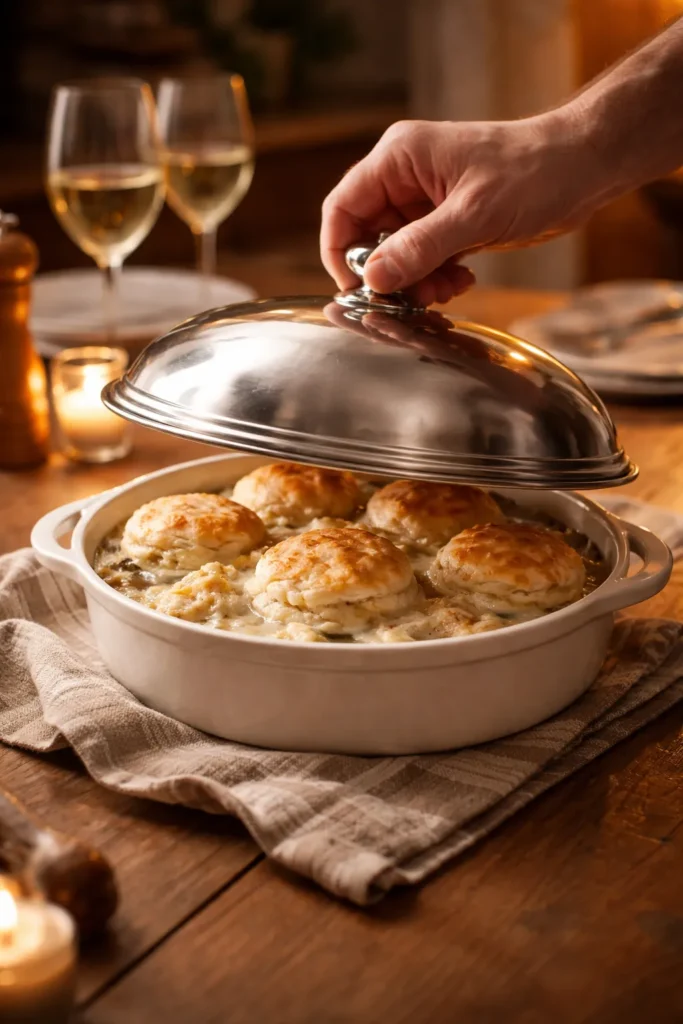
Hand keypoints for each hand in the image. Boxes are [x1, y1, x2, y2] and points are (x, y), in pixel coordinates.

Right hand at [321, 111, 602, 306]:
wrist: (583, 167)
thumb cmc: (534, 172)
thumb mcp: (474, 215)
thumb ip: (420, 248)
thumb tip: (373, 278)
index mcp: (399, 158)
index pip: (343, 208)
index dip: (341, 253)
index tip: (357, 290)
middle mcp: (405, 177)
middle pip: (367, 237)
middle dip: (387, 274)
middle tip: (412, 299)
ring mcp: (426, 201)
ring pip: (395, 254)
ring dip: (415, 280)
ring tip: (445, 289)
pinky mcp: (447, 221)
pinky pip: (422, 258)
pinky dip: (435, 277)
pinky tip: (461, 280)